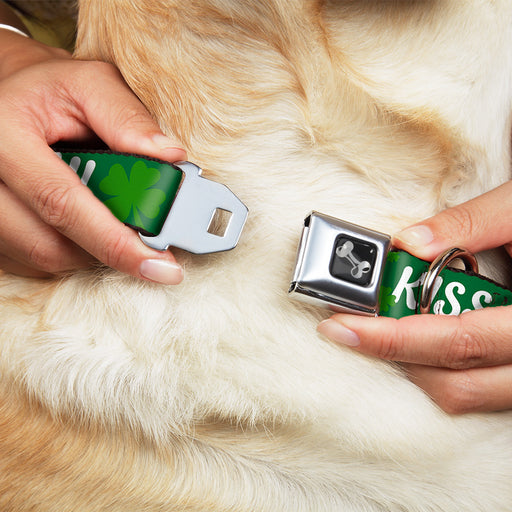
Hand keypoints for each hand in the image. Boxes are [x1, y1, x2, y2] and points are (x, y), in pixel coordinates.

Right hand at [0, 30, 185, 282]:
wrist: (9, 97)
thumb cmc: (51, 90)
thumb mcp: (90, 84)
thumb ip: (128, 118)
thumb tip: (171, 157)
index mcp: (4, 135)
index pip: (62, 203)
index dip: (115, 242)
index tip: (161, 266)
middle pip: (51, 245)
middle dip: (110, 250)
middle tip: (150, 246)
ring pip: (45, 258)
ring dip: (92, 250)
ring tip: (112, 219)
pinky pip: (33, 261)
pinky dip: (71, 250)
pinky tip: (85, 224)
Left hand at [318, 180, 511, 413]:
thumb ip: (472, 223)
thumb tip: (409, 241)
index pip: (457, 340)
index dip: (393, 338)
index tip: (341, 326)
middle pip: (456, 382)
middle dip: (394, 355)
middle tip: (351, 325)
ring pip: (467, 395)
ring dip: (416, 365)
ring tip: (383, 328)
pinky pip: (480, 390)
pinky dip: (442, 368)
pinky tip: (422, 335)